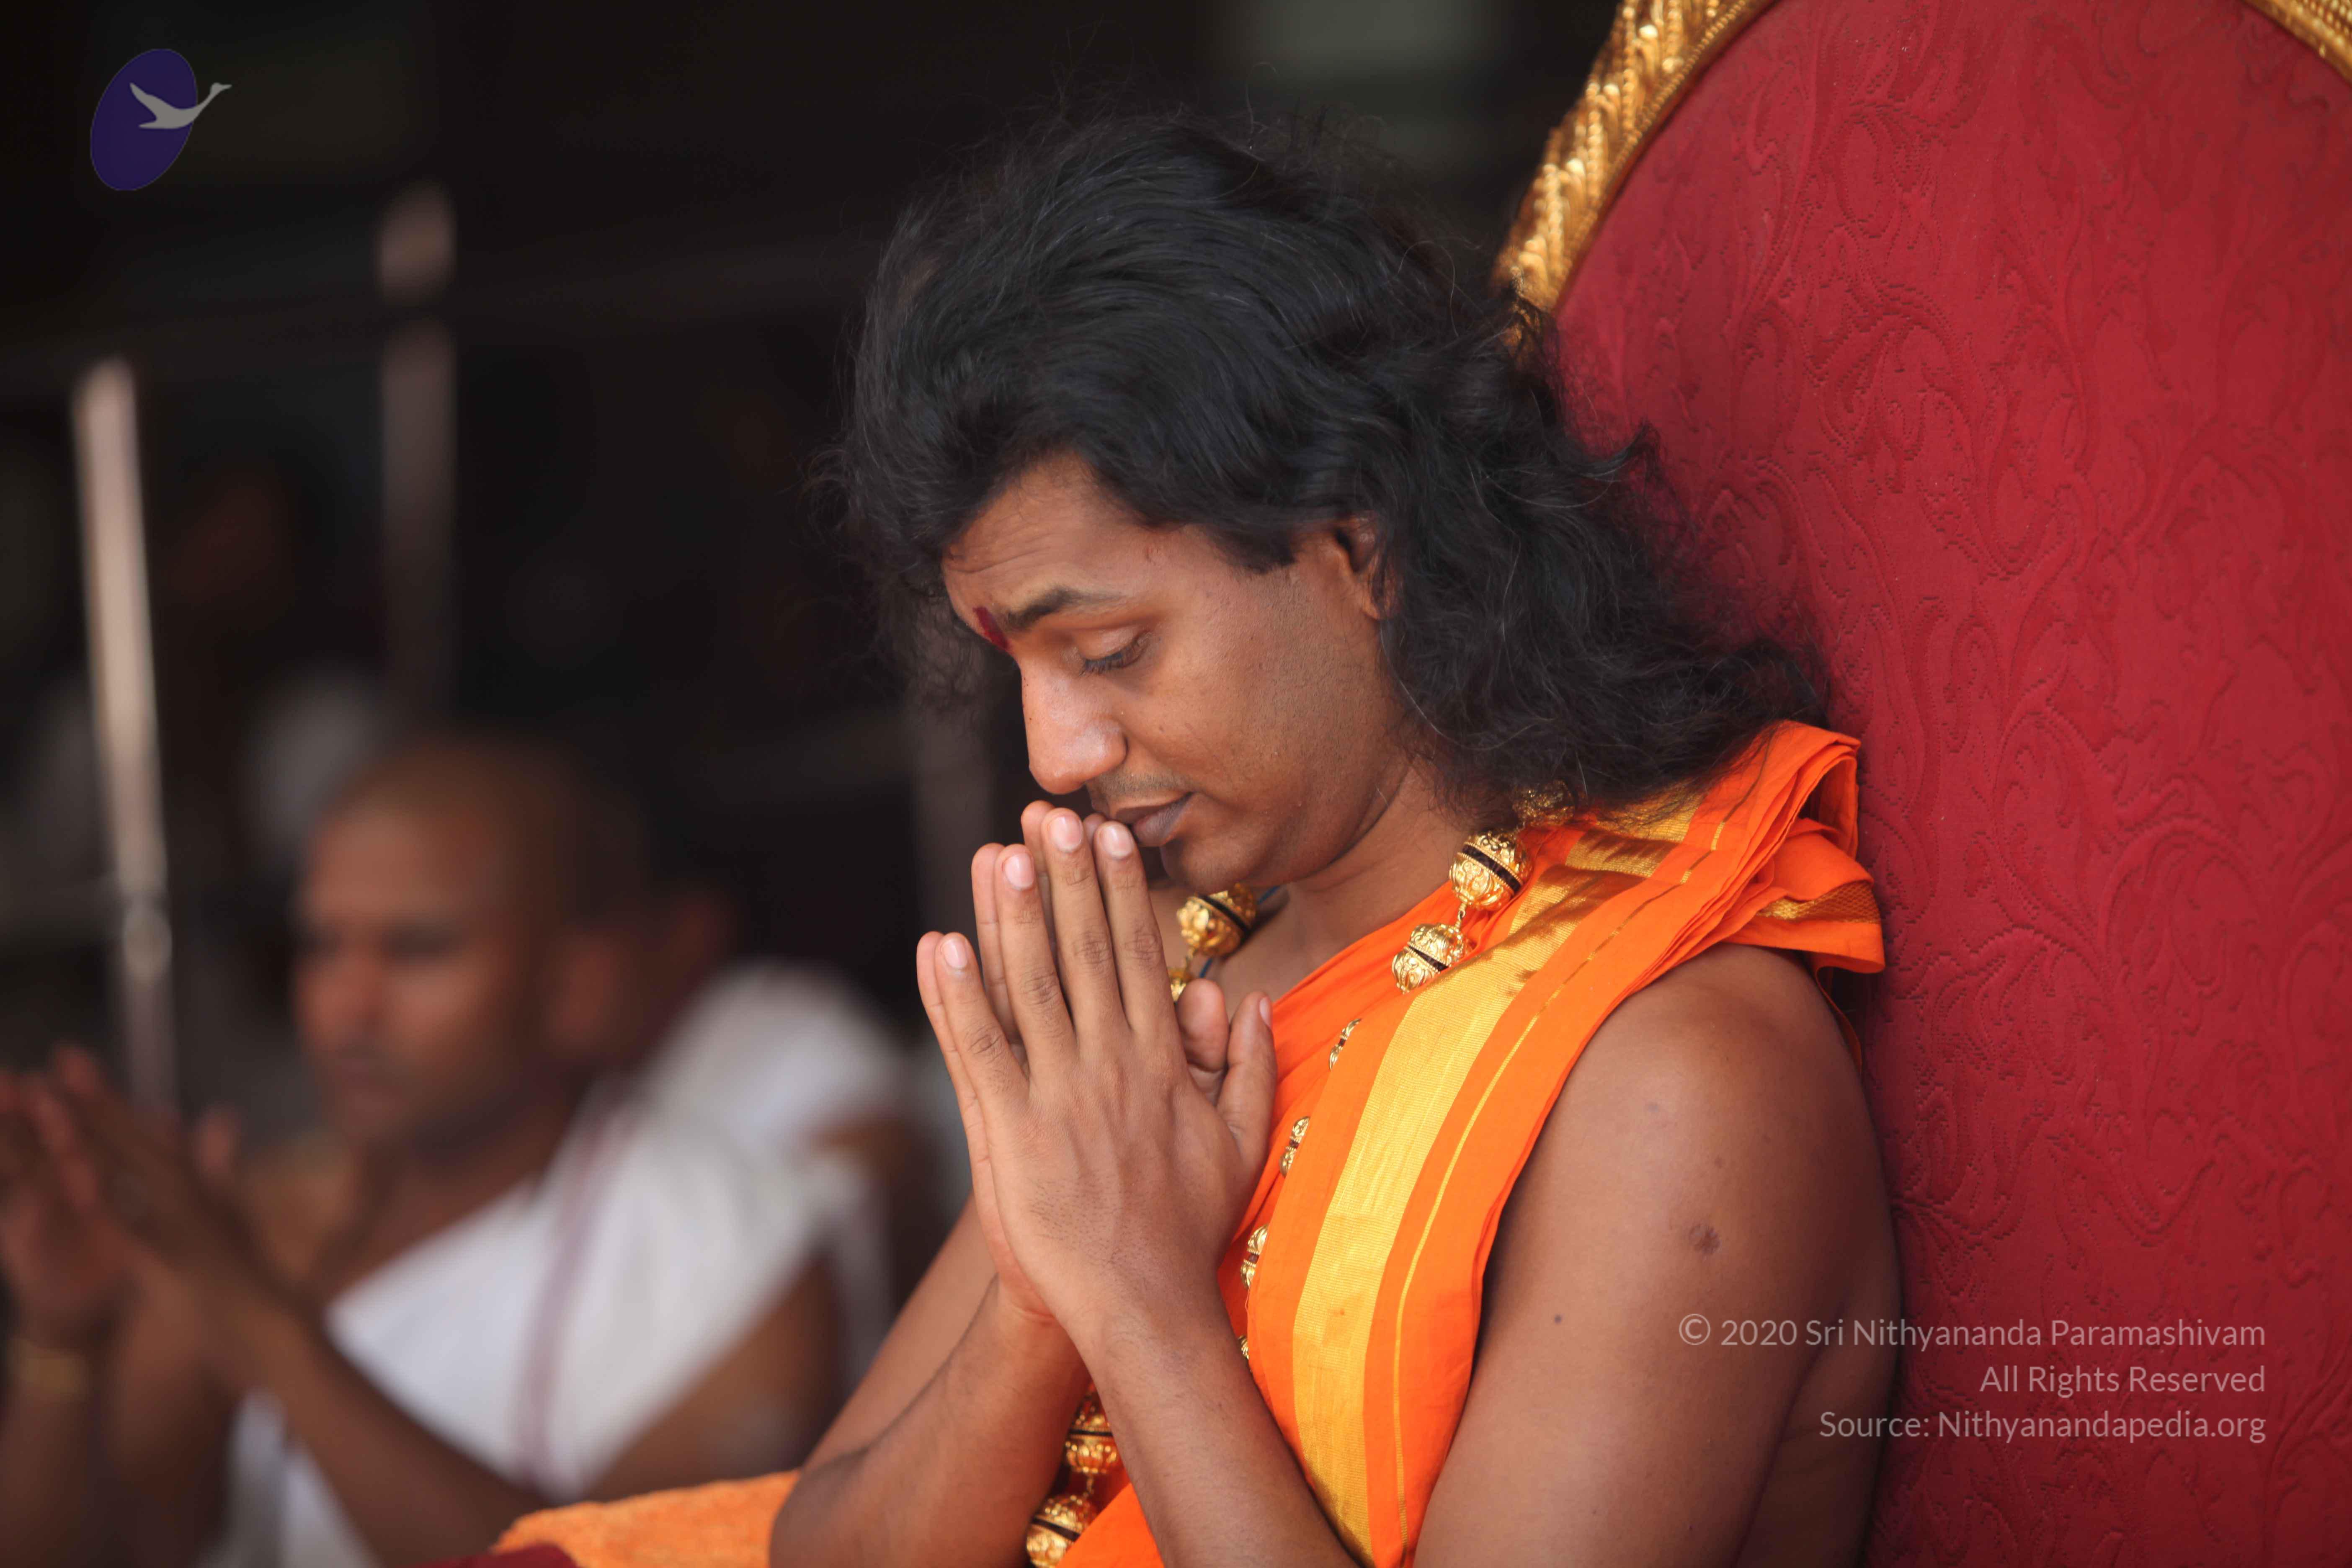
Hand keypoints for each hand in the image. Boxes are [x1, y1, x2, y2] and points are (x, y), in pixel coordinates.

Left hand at [21, 1048, 287, 1379]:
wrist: (275, 1329)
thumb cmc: (254, 1280)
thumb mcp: (233, 1218)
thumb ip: (220, 1168)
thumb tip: (223, 1118)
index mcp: (194, 1187)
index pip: (144, 1134)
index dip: (108, 1097)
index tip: (74, 1063)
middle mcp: (187, 1196)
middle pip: (132, 1140)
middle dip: (95, 1098)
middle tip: (63, 1056)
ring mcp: (180, 1224)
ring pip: (125, 1173)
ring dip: (89, 1135)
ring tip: (55, 1103)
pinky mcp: (174, 1258)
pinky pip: (129, 1226)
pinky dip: (103, 1201)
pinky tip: (74, 1179)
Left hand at [919, 806, 1275, 1353]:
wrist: (1141, 1304)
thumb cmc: (1188, 1228)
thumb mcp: (1240, 1143)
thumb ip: (1252, 1069)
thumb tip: (1257, 1000)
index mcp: (1161, 1063)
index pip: (1136, 957)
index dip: (1118, 893)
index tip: (1107, 836)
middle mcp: (1110, 1066)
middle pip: (1084, 954)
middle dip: (1066, 880)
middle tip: (1048, 815)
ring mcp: (1058, 1097)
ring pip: (1030, 988)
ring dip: (1011, 917)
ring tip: (999, 855)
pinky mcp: (1010, 1133)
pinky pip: (978, 1052)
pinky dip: (956, 998)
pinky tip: (938, 947)